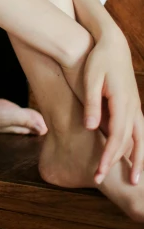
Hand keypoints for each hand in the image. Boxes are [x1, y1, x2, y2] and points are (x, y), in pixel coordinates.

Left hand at [82, 28, 143, 185]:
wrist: (113, 44)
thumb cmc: (98, 60)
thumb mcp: (90, 79)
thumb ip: (92, 104)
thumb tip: (91, 128)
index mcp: (122, 102)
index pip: (116, 137)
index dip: (108, 157)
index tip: (100, 173)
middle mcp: (132, 107)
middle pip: (131, 143)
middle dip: (121, 164)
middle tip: (111, 183)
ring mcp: (135, 106)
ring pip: (140, 139)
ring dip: (137, 159)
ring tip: (134, 179)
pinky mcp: (133, 105)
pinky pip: (138, 131)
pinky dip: (137, 147)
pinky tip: (133, 158)